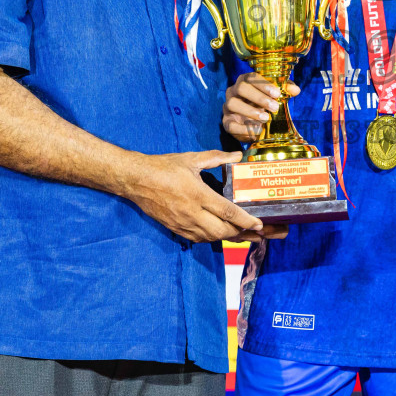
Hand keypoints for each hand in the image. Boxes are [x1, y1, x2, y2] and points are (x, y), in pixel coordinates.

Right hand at [124, 150, 269, 242]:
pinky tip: (220, 235)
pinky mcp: (176, 229)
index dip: (246, 220)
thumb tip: (237, 155)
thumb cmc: (163, 167)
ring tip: (245, 235)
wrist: (136, 180)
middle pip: (222, 231)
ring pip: (211, 238)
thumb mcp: (191, 159)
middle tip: (257, 231)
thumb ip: (216, 157)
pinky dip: (212, 239)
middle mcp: (192, 213)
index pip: (228, 212)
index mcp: (198, 195)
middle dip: (242, 233)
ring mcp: (183, 223)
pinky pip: (198, 239)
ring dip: (229, 237)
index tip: (260, 224)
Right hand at [222, 73, 298, 141]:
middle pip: (241, 88)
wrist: (255, 123)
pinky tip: (258, 130)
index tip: (277, 94)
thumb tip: (296, 90)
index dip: (264, 85)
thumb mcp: (275, 96)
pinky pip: (231, 124)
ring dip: (250, 111)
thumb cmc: (265, 104)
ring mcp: (228, 106)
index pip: (252, 77)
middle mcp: (234, 91)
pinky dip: (244, 128)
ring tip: (266, 118)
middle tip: (274, 107)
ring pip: (232, 103)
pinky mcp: (227, 122)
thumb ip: (285, 91)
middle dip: (259, 97)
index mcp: (246, 81)